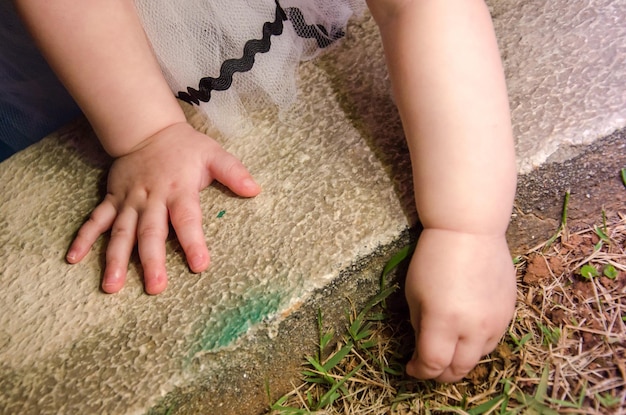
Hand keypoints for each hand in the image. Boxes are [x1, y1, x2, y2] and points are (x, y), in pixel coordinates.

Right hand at [66, 122, 260, 293]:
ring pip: (121, 232)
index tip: (199, 265)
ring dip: (115, 259)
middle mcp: (152, 199)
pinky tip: (74, 259)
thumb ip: (233, 172)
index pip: (188, 220)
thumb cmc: (185, 148)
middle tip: (155, 288)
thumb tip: (256, 190)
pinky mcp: (113, 200)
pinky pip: (96, 220)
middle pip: (151, 232)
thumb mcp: (214, 154)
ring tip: (112, 286)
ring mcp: (129, 201)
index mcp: (179, 191)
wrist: (147, 129)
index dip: (194, 242)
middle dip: (152, 260)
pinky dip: (84, 238)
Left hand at [404, 228, 515, 381]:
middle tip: (428, 366)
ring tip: (447, 352)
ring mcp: (495, 321)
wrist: (470, 230)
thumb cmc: (433, 258)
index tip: (410, 367)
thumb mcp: (414, 293)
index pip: (433, 364)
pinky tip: (465, 335)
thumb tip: (423, 348)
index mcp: (443, 321)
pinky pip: (493, 340)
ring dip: (460, 360)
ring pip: (478, 358)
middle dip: (440, 373)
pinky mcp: (508, 313)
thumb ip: (419, 327)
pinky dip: (476, 345)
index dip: (419, 371)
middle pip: (458, 369)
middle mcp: (473, 327)